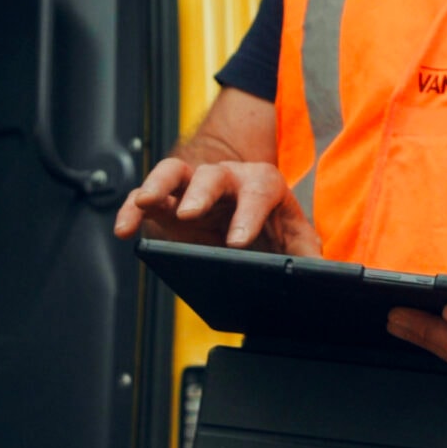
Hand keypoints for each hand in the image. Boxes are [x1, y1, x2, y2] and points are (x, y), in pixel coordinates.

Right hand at [110, 157, 322, 255]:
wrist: (249, 214)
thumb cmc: (273, 223)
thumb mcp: (295, 238)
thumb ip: (307, 253)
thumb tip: (322, 275)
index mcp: (262, 184)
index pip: (259, 191)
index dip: (248, 215)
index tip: (237, 242)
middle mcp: (227, 179)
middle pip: (213, 176)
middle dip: (202, 194)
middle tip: (191, 214)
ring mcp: (194, 186)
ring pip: (174, 172)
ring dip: (159, 185)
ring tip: (146, 203)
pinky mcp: (168, 200)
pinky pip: (146, 197)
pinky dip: (132, 208)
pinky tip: (124, 228)